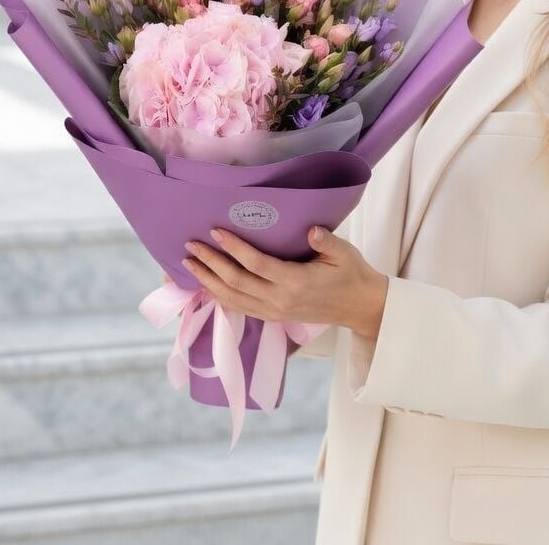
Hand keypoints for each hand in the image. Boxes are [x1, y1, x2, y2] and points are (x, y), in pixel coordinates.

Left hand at [182, 226, 388, 340]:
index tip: (215, 231)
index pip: (256, 264)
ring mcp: (273, 312)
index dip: (234, 248)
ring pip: (232, 299)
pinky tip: (207, 284)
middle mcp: (279, 301)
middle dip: (211, 263)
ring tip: (190, 264)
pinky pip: (239, 308)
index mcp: (295, 283)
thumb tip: (312, 230)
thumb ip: (326, 242)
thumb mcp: (344, 253)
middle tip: (191, 245)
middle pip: (236, 283)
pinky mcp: (272, 317)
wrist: (358, 307)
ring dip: (208, 281)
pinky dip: (219, 296)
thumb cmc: (351, 274)